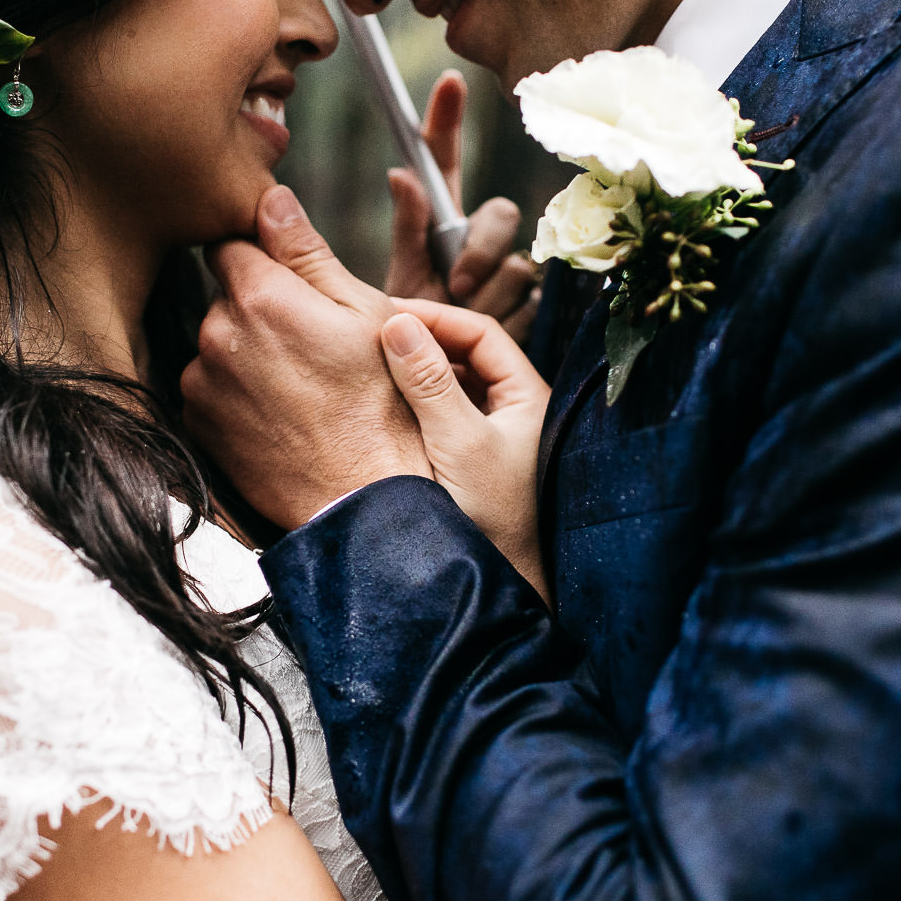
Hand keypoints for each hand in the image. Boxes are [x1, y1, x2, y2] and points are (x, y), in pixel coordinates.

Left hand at [182, 186, 432, 529]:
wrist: (365, 502)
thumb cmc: (383, 406)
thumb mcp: (365, 315)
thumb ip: (307, 252)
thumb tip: (270, 199)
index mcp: (260, 297)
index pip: (231, 242)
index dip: (263, 257)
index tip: (290, 282)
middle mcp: (217, 335)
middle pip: (224, 295)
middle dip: (259, 308)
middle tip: (311, 344)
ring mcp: (202, 383)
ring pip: (218, 343)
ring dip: (246, 352)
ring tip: (300, 386)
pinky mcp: (198, 424)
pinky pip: (211, 387)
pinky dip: (236, 392)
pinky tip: (280, 412)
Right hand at [379, 299, 551, 597]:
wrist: (499, 584)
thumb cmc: (493, 520)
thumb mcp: (458, 443)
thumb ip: (429, 383)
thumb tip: (397, 323)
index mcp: (527, 396)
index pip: (482, 332)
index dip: (437, 317)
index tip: (390, 316)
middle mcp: (515, 411)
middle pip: (466, 355)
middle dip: (421, 341)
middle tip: (373, 334)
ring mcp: (493, 436)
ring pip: (451, 385)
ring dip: (414, 373)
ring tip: (372, 365)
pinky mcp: (471, 461)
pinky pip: (442, 415)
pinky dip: (414, 404)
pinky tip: (383, 406)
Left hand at [384, 71, 539, 340]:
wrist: (434, 399)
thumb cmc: (408, 341)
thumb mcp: (400, 286)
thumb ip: (409, 231)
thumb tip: (402, 173)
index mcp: (440, 228)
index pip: (445, 166)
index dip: (446, 121)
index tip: (446, 80)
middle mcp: (479, 244)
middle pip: (501, 217)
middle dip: (479, 251)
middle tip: (454, 287)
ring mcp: (509, 275)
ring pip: (515, 267)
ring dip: (484, 301)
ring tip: (459, 330)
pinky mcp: (533, 310)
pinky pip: (529, 304)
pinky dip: (503, 327)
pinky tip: (484, 347)